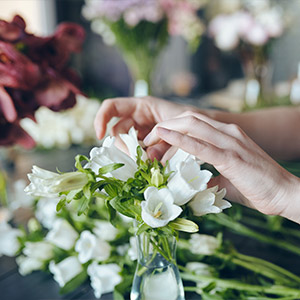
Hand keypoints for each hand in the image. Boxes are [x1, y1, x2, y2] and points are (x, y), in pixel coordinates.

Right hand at [94, 96, 197, 158]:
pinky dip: (141, 158)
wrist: (204, 127)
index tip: (99, 136)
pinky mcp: (146, 143)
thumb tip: (149, 159)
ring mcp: (141, 130)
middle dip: (124, 145)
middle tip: (137, 159)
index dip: (101, 118)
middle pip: (117, 131)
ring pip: (126, 143)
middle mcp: (137, 117)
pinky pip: (137, 151)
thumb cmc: (192, 118)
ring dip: (133, 154)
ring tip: (148, 162)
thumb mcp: (178, 126)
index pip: (112, 107)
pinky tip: (150, 162)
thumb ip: (163, 141)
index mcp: (141, 105)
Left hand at [143, 111, 299, 222]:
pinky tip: (164, 136)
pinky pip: (201, 145)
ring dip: (167, 130)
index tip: (156, 140)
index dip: (172, 127)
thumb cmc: (258, 187)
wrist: (285, 194)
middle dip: (165, 125)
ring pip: (192, 126)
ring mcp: (231, 142)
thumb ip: (210, 177)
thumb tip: (193, 183)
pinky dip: (179, 140)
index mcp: (227, 135)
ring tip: (149, 139)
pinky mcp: (231, 157)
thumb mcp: (227, 179)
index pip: (194, 123)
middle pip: (189, 119)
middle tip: (147, 139)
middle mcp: (228, 132)